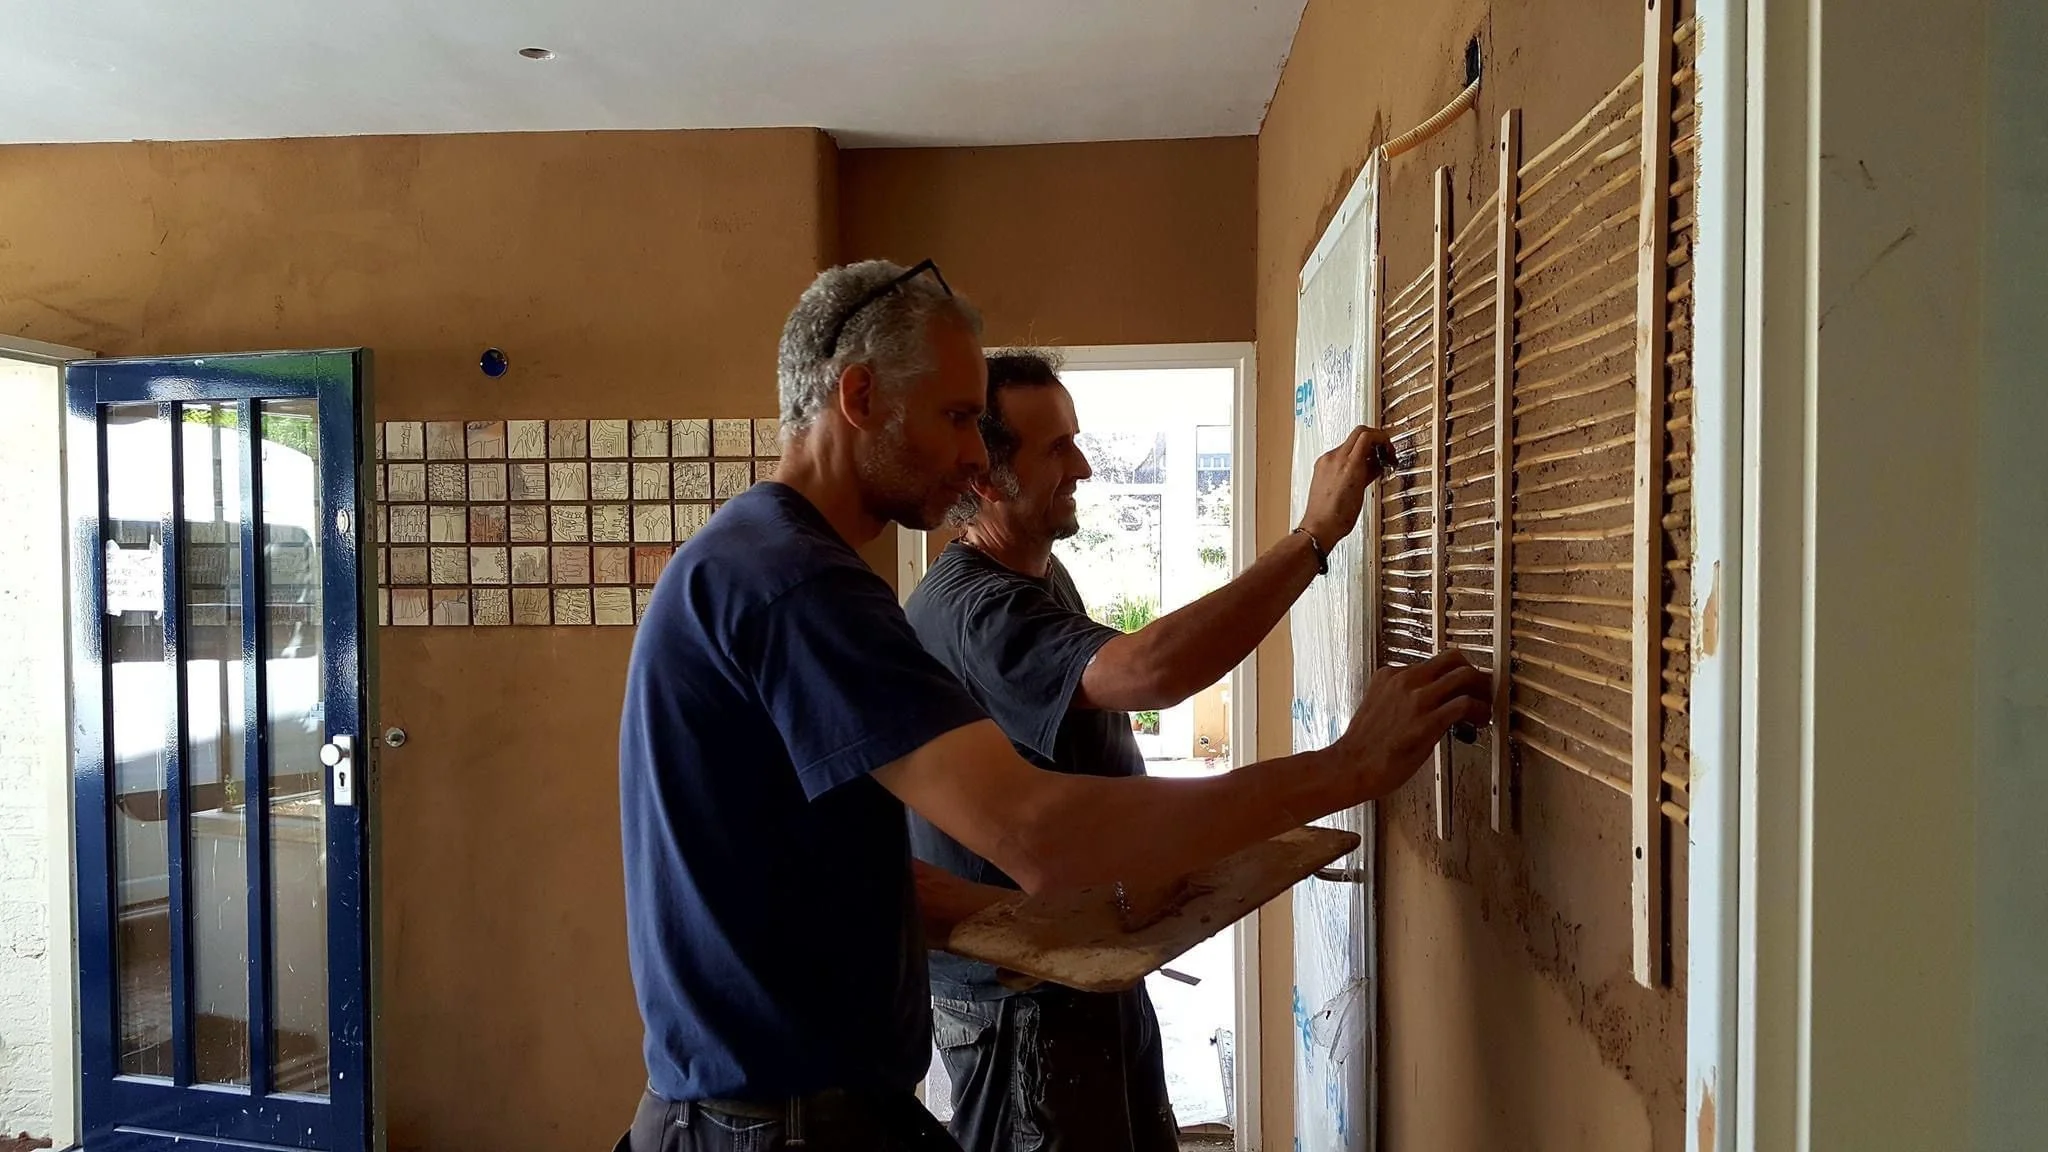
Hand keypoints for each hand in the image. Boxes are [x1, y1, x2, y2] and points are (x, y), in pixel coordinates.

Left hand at [1298, 425, 1396, 545]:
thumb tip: (1378, 463)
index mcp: (1349, 464)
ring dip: (1362, 448)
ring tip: (1371, 464)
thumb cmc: (1339, 516)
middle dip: (1374, 439)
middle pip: (1358, 433)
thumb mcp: (1362, 492)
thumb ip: (1370, 471)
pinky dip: (1350, 456)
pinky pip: (1338, 453)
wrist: (1320, 526)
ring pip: (1348, 443)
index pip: (1367, 435)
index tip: (1387, 447)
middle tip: (1382, 451)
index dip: (1382, 438)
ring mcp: (1326, 461)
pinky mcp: (1320, 467)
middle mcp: (1335, 458)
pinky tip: (1357, 469)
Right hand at [1334, 649, 1493, 796]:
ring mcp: (1417, 698)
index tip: (1460, 686)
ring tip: (1484, 707)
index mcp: (1389, 675)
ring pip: (1464, 676)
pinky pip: (1465, 704)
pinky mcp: (1427, 720)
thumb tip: (1428, 702)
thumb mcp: (1379, 706)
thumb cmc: (1364, 745)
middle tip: (1480, 690)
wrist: (1351, 766)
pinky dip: (1479, 710)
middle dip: (1472, 673)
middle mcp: (1405, 680)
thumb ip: (1402, 697)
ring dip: (1481, 691)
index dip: (1452, 674)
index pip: (1432, 662)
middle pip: (1452, 658)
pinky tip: (1479, 721)